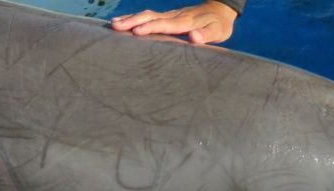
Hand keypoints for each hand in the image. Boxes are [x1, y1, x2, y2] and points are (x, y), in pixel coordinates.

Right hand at [111, 1, 238, 44]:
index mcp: (185, 22)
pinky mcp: (166, 17)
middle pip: (152, 16)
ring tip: (113, 24)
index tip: (137, 31)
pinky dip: (134, 18)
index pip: (166, 24)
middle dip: (134, 21)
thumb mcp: (218, 31)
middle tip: (116, 26)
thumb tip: (194, 37)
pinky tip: (122, 22)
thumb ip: (207, 35)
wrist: (220, 10)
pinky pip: (148, 16)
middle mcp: (174, 16)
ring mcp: (169, 15)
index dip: (152, 27)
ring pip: (147, 15)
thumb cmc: (219, 25)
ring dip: (130, 19)